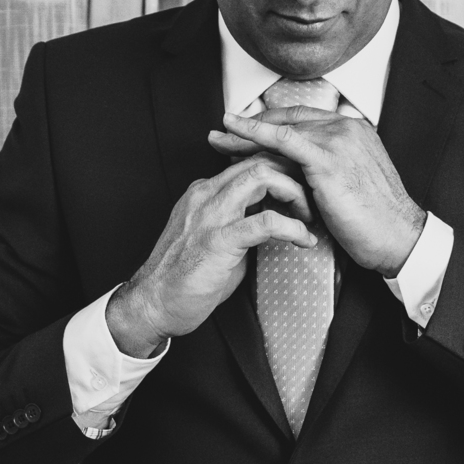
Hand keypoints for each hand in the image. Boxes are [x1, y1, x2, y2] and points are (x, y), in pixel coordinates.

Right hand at [107, 156, 317, 356]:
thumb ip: (241, 223)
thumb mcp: (215, 238)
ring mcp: (210, 214)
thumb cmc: (184, 278)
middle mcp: (206, 194)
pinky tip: (304, 240)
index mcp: (205, 191)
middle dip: (293, 174)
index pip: (250, 160)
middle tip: (311, 201)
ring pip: (261, 176)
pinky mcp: (219, 240)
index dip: (282, 169)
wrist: (153, 304)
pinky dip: (293, 228)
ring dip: (294, 193)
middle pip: (259, 159)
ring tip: (308, 216)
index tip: (303, 189)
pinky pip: (266, 222)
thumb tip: (273, 221)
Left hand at [208, 108, 425, 276]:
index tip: (245, 133)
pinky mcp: (328, 158)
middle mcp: (346, 127)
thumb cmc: (375, 220)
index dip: (271, 125)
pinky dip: (256, 133)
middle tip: (221, 132)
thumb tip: (297, 176)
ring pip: (282, 130)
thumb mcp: (349, 184)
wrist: (397, 236)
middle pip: (288, 122)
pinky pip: (284, 140)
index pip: (303, 121)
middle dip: (251, 127)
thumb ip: (326, 171)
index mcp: (353, 130)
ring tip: (219, 139)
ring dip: (245, 134)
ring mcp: (338, 139)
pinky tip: (235, 132)